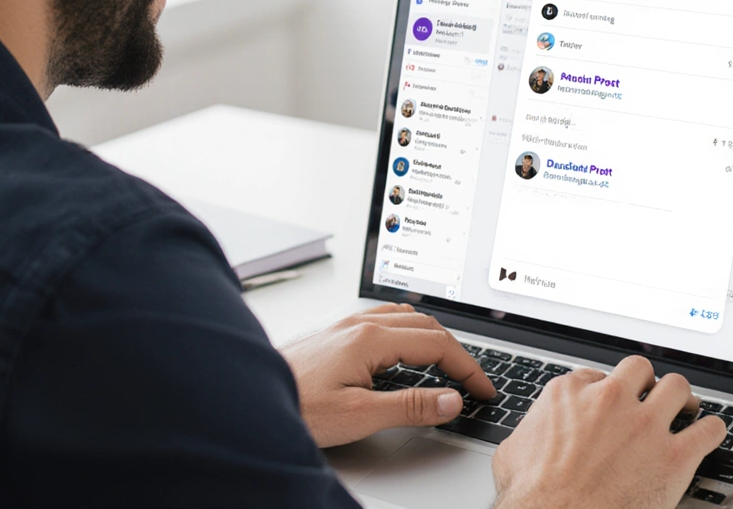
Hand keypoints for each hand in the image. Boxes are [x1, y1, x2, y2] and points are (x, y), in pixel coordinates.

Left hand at [280, 303, 496, 447]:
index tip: (483, 389)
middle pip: (425, 326)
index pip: (436, 344)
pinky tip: (403, 347)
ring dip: (432, 336)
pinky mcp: (334, 334)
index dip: (467, 367)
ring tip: (447, 362)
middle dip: (455, 351)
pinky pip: (383, 320)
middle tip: (473, 380)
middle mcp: (359, 324)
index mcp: (371, 339)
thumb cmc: (296, 406)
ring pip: (404, 318)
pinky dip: (407, 331)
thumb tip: (451, 399)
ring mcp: (345, 326)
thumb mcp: (359, 415)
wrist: (249, 397)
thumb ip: (410, 406)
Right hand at [491, 356, 726, 508]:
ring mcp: (644, 425)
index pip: (595, 376)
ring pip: (677, 388)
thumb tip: (530, 437)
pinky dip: (711, 431)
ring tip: (685, 409)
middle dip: (646, 383)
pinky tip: (708, 434)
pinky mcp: (674, 457)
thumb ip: (530, 432)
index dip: (604, 391)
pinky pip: (708, 430)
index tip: (610, 403)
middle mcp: (609, 400)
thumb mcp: (514, 451)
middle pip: (639, 369)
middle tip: (650, 397)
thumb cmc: (533, 496)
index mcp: (569, 394)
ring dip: (682, 398)